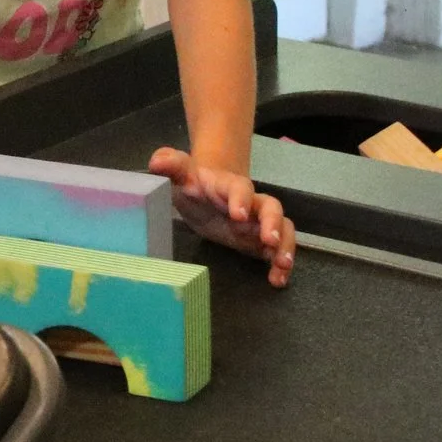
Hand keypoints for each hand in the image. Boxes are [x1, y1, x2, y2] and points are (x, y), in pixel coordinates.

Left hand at [149, 147, 294, 287]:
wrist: (204, 193)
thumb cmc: (193, 185)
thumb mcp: (180, 176)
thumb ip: (171, 166)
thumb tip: (156, 162)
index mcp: (228, 186)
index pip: (239, 187)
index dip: (240, 199)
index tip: (238, 214)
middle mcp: (250, 203)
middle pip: (271, 207)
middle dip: (273, 223)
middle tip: (270, 240)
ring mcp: (258, 222)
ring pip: (282, 229)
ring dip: (285, 246)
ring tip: (282, 264)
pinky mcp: (259, 241)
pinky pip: (276, 250)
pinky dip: (280, 265)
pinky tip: (277, 280)